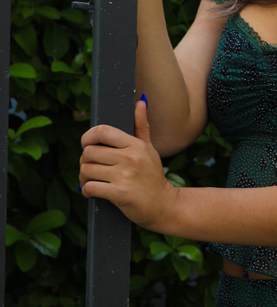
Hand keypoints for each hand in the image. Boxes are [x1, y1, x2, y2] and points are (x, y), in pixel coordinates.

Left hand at [79, 99, 178, 231]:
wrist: (163, 206)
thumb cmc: (153, 176)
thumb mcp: (150, 149)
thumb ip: (141, 126)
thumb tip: (141, 101)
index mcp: (135, 145)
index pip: (102, 131)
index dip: (87, 137)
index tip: (86, 144)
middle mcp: (129, 158)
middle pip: (89, 152)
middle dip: (85, 160)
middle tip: (90, 167)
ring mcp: (124, 176)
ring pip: (86, 170)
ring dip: (83, 177)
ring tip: (90, 180)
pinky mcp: (119, 194)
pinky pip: (90, 188)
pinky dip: (86, 191)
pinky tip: (92, 192)